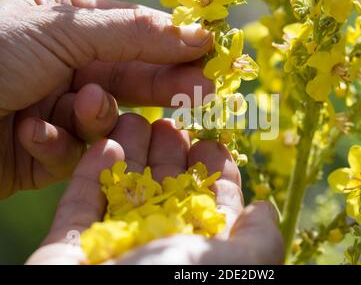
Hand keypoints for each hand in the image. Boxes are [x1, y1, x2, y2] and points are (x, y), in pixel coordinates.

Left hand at [0, 0, 212, 198]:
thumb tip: (196, 34)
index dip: (173, 43)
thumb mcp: (63, 30)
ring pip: (108, 116)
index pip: (134, 30)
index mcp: (64, 19)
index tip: (209, 54)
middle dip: (162, 84)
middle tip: (202, 92)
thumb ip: (134, 34)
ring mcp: (57, 105)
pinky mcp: (48, 148)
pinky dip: (57, 143)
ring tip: (83, 108)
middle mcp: (64, 61)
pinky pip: (75, 148)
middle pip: (131, 75)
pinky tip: (33, 134)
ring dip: (95, 115)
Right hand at [26, 115, 283, 263]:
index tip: (212, 143)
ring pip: (123, 191)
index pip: (211, 206)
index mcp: (200, 255)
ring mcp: (113, 249)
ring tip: (134, 119)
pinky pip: (81, 206)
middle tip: (170, 122)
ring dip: (130, 154)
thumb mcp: (237, 267)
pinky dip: (92, 174)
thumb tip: (264, 210)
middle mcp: (159, 251)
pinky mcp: (70, 248)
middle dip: (170, 155)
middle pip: (167, 191)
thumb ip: (258, 240)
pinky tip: (106, 145)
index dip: (214, 173)